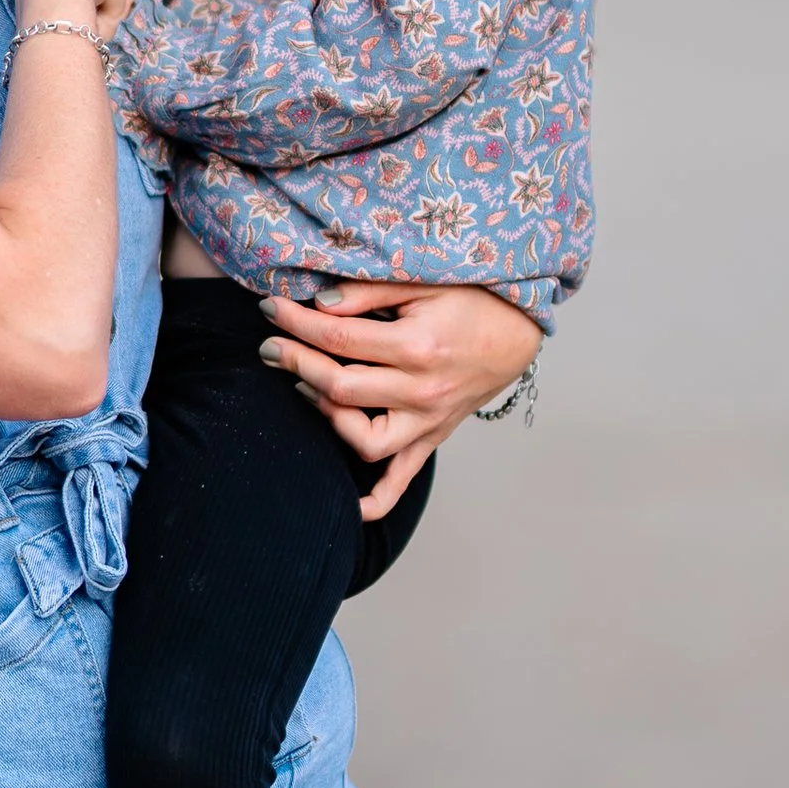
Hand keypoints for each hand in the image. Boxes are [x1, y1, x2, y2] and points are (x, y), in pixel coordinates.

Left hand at [257, 280, 543, 521]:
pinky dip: (376, 499)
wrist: (519, 331)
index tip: (270, 310)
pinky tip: (349, 506)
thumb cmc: (474, 300)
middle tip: (269, 345)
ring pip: (365, 440)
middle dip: (296, 363)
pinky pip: (402, 479)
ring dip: (328, 416)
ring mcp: (428, 421)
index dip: (296, 323)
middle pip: (341, 388)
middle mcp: (422, 392)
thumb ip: (369, 292)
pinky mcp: (433, 437)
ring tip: (306, 388)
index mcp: (417, 348)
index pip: (338, 339)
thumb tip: (319, 303)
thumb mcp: (423, 280)